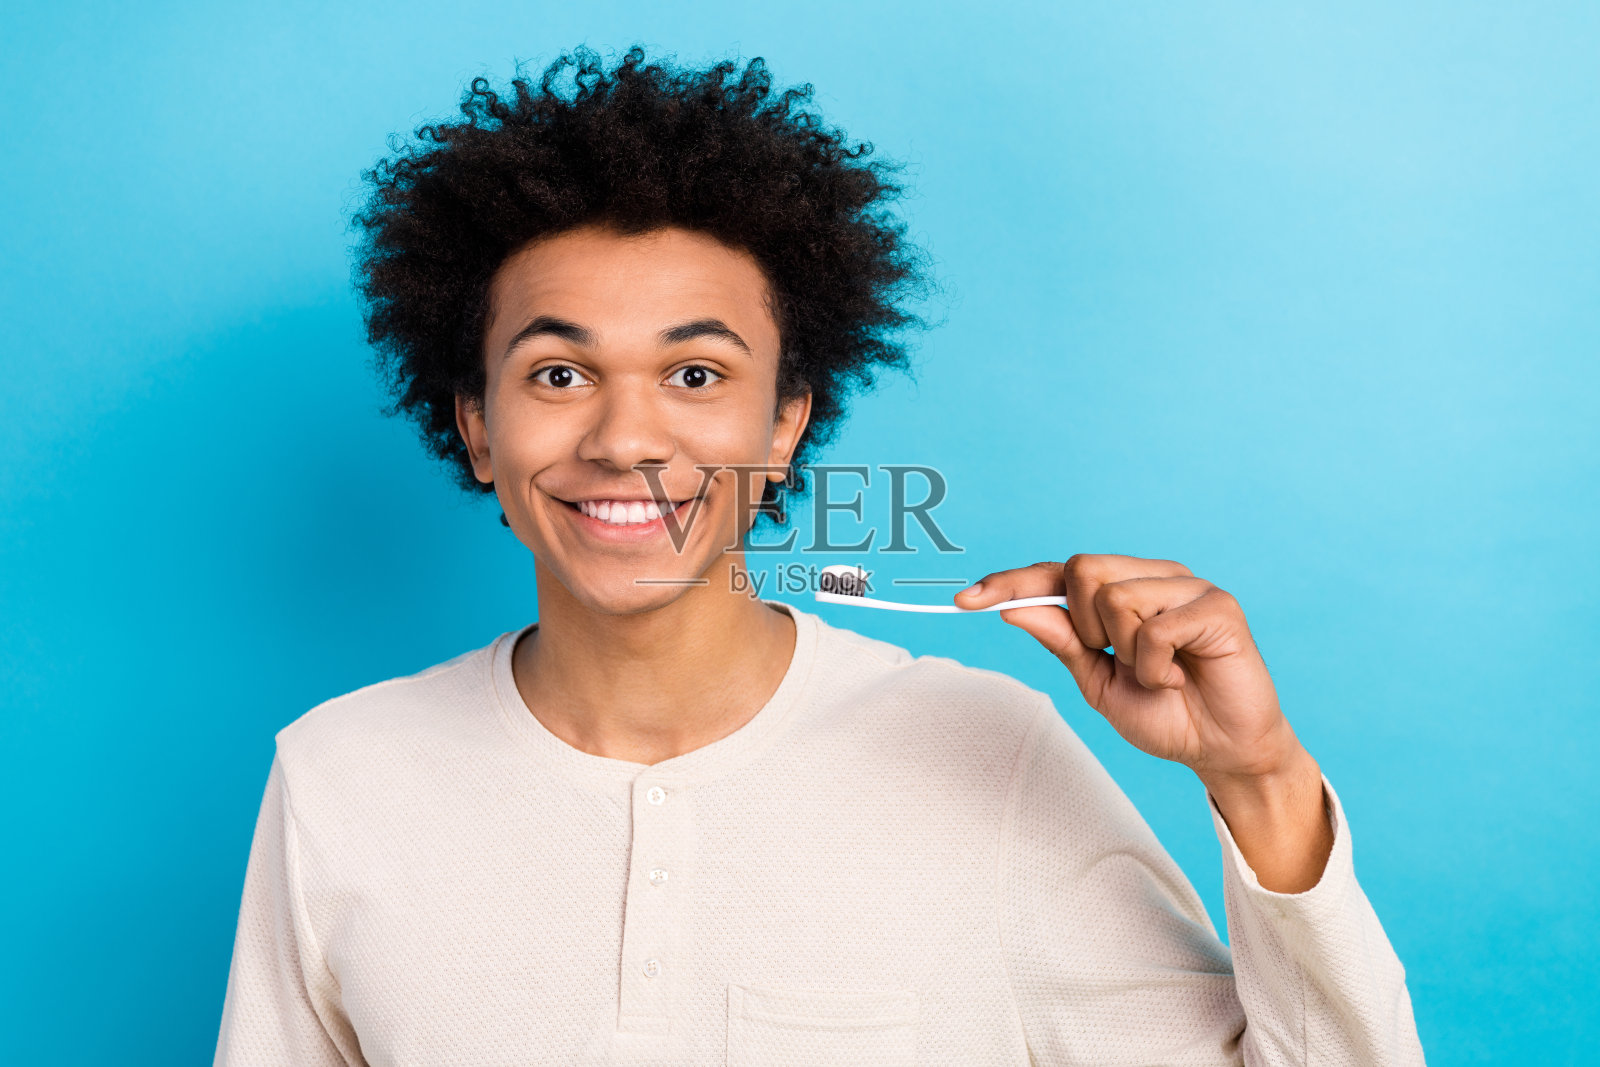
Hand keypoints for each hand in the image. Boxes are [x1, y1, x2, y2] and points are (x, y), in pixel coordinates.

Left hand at [956, 554, 1301, 782]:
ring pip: (1116, 597)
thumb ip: (1062, 641)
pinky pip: (1157, 627)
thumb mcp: (1097, 681)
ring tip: (1159, 674)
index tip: (964, 600)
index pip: (1058, 573)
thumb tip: (1012, 609)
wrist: (1222, 751)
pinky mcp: (1218, 606)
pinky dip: (1157, 666)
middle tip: (1120, 661)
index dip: (1012, 582)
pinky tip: (1178, 678)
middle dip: (1085, 627)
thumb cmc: (1166, 713)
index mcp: (1123, 588)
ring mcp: (1188, 585)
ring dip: (1128, 653)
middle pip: (1081, 570)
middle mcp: (1154, 576)